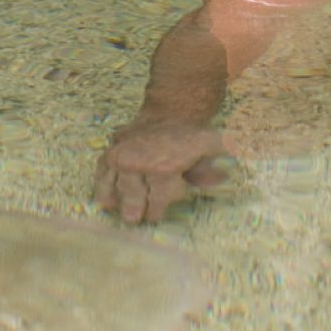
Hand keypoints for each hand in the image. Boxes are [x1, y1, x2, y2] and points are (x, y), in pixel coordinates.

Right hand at [93, 120, 233, 224]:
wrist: (172, 111)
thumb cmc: (193, 137)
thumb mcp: (213, 147)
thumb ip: (220, 165)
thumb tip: (229, 178)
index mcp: (164, 167)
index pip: (158, 199)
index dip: (158, 209)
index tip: (156, 217)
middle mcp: (140, 162)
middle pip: (134, 195)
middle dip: (134, 209)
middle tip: (134, 219)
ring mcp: (122, 155)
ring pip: (114, 184)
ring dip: (114, 199)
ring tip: (112, 210)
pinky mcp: (111, 149)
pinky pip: (101, 170)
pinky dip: (101, 184)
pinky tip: (102, 199)